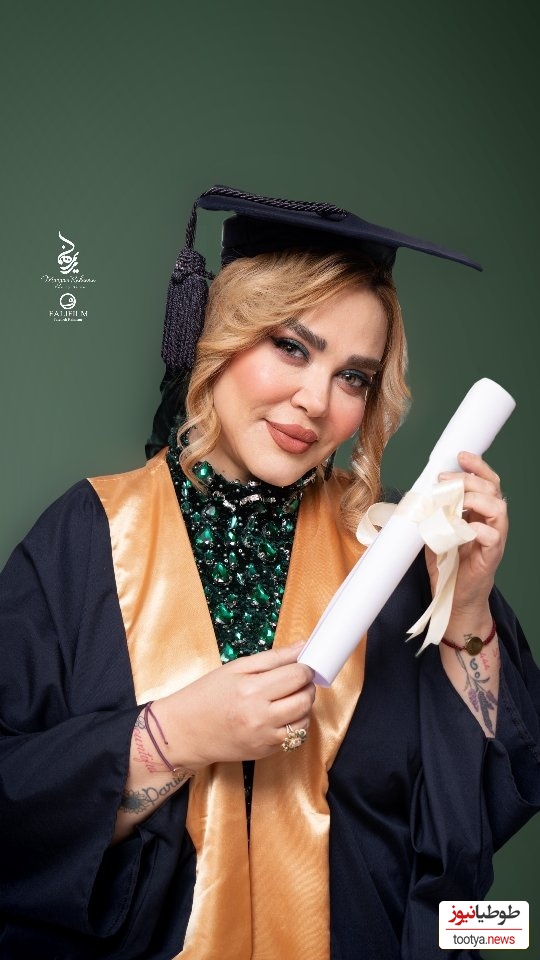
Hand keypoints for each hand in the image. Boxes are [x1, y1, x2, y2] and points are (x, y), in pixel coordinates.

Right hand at [155, 644, 315, 767]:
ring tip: (288, 697)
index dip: (304, 667)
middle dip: (307, 686)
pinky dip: (294, 724)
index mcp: (252, 689)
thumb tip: (302, 646)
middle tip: (297, 679)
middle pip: (305, 699)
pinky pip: (294, 737)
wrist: (185, 731)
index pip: (297, 675)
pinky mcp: (266, 752)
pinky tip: (280, 715)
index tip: (301, 664)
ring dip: (303, 706)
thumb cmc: (207, 694)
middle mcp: (260, 716)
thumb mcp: (236, 668)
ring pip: (304, 720)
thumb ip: (273, 657)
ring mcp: (264, 738)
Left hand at [426, 450, 507, 628]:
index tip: (460, 456)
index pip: (486, 482)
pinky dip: (476, 528)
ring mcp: (495, 538)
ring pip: (498, 508)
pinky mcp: (491, 555)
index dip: (477, 466)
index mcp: (479, 512)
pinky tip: (460, 528)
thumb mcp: (434, 531)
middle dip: (468, 479)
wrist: (452, 598)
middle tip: (444, 480)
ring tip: (454, 501)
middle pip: (492, 489)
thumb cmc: (446, 564)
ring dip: (474, 499)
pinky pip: (493, 535)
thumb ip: (432, 512)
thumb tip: (417, 493)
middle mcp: (491, 522)